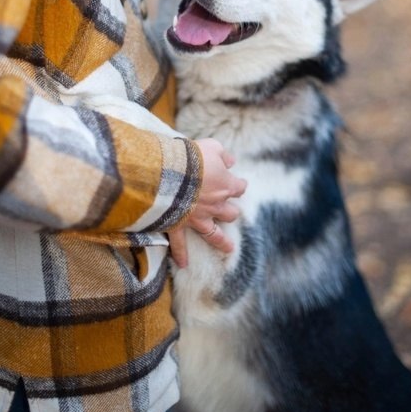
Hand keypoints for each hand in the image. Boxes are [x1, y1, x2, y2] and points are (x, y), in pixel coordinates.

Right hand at [169, 138, 245, 267]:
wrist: (170, 172)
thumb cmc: (192, 157)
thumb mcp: (212, 147)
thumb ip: (223, 155)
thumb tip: (231, 161)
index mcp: (226, 186)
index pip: (239, 187)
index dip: (240, 185)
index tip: (240, 183)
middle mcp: (215, 205)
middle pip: (230, 213)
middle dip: (230, 212)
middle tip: (229, 211)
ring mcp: (198, 218)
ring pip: (214, 234)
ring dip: (221, 241)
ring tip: (228, 248)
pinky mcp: (179, 224)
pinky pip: (180, 243)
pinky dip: (181, 254)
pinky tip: (183, 264)